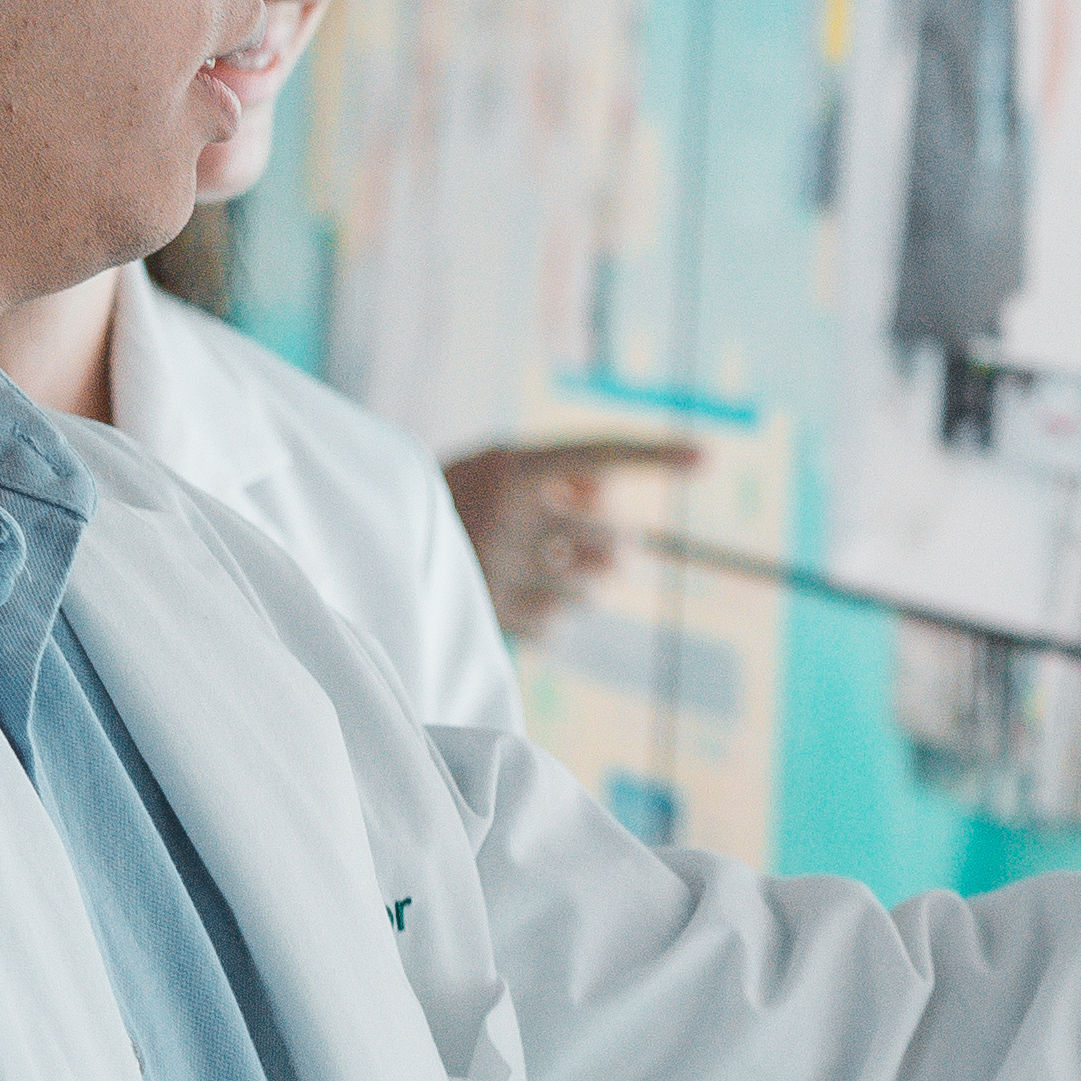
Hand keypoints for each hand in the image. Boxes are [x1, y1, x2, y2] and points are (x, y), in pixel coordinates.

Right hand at [439, 436, 703, 641]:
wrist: (371, 544)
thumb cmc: (452, 502)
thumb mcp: (495, 469)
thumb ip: (557, 477)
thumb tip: (612, 498)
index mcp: (511, 467)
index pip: (598, 455)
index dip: (655, 456)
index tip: (708, 457)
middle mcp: (510, 513)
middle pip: (610, 538)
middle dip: (612, 546)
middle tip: (599, 547)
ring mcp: (501, 568)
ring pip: (587, 589)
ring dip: (579, 583)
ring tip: (544, 572)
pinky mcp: (490, 615)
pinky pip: (555, 625)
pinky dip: (547, 616)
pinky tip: (517, 599)